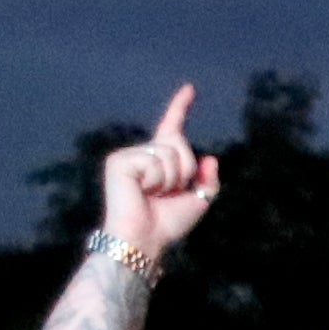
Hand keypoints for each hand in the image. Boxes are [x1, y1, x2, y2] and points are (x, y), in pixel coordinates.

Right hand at [104, 87, 220, 258]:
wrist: (145, 240)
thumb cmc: (166, 224)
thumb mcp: (198, 200)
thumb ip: (208, 180)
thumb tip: (209, 158)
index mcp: (160, 160)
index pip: (172, 128)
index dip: (180, 108)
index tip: (190, 89)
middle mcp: (143, 153)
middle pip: (178, 142)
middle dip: (184, 169)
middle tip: (168, 192)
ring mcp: (129, 156)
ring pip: (169, 152)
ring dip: (171, 178)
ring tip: (154, 194)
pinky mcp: (119, 162)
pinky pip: (154, 161)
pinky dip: (156, 179)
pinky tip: (142, 191)